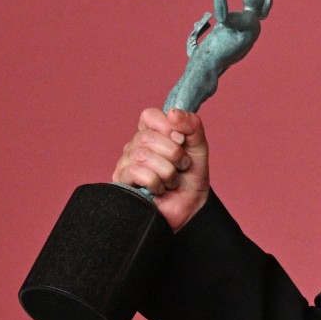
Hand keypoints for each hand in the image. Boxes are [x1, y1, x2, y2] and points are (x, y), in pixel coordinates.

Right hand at [113, 107, 209, 230]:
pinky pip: (137, 173)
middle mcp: (135, 145)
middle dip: (173, 154)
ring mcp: (125, 163)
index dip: (167, 127)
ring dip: (167, 171)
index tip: (181, 141)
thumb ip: (191, 125)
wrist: (191, 207)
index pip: (149, 116)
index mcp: (152, 133)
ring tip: (172, 180)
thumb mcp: (198, 147)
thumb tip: (172, 112)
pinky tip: (159, 189)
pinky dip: (156, 182)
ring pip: (142, 156)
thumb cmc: (191, 176)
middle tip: (181, 166)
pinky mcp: (122, 182)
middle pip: (147, 137)